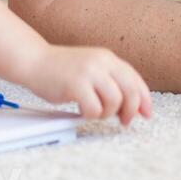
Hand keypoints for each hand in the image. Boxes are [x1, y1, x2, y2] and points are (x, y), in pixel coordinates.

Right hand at [24, 45, 152, 125]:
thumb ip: (111, 83)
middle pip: (130, 90)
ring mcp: (88, 72)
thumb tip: (132, 107)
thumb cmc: (61, 70)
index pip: (135, 79)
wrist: (34, 61)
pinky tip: (83, 111)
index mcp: (107, 58)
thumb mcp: (91, 69)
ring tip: (95, 112)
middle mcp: (101, 62)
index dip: (144, 99)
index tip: (146, 114)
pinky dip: (91, 115)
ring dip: (107, 113)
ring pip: (115, 101)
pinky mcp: (75, 85)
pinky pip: (94, 109)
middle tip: (123, 121)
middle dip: (130, 110)